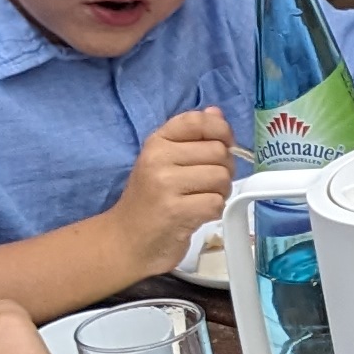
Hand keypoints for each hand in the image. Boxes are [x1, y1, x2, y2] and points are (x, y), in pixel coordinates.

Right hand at [108, 107, 235, 277]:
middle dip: (223, 170)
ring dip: (219, 193)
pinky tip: (196, 215)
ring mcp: (166, 185)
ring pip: (221, 178)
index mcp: (157, 142)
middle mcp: (159, 158)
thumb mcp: (165, 162)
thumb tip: (216, 113)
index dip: (221, 130)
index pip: (197, 121)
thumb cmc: (151, 201)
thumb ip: (192, 137)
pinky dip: (213, 211)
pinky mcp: (176, 211)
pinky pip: (216, 203)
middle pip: (218, 152)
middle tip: (206, 184)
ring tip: (199, 199)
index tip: (225, 144)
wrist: (128, 240)